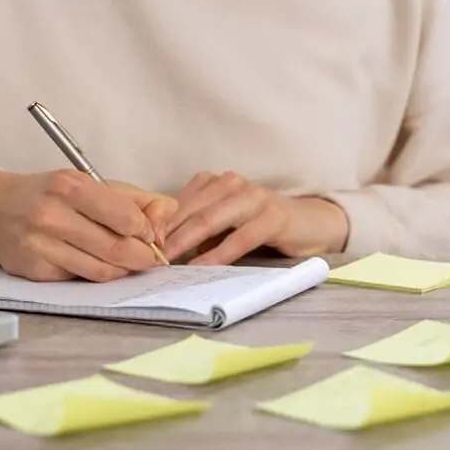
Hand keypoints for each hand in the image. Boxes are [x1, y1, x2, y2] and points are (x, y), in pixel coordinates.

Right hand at [0, 168, 175, 281]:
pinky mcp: (35, 271)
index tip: (150, 234)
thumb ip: (134, 199)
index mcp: (70, 187)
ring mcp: (41, 246)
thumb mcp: (89, 183)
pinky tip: (97, 264)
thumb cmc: (49, 194)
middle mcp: (53, 215)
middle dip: (142, 258)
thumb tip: (166, 219)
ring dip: (123, 271)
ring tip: (127, 262)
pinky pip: (80, 280)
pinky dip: (96, 276)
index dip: (147, 231)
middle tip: (150, 258)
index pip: (127, 218)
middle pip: (118, 249)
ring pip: (101, 271)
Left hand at [161, 171, 348, 264]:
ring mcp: (253, 197)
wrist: (311, 223)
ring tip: (167, 263)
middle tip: (146, 257)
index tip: (138, 244)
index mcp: (216, 182)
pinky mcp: (272, 217)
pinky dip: (218, 254)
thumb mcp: (224, 224)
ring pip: (210, 220)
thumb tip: (159, 248)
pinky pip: (239, 237)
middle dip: (165, 235)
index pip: (179, 202)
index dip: (157, 224)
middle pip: (190, 211)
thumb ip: (197, 229)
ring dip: (186, 243)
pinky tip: (202, 267)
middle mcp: (232, 183)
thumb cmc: (260, 226)